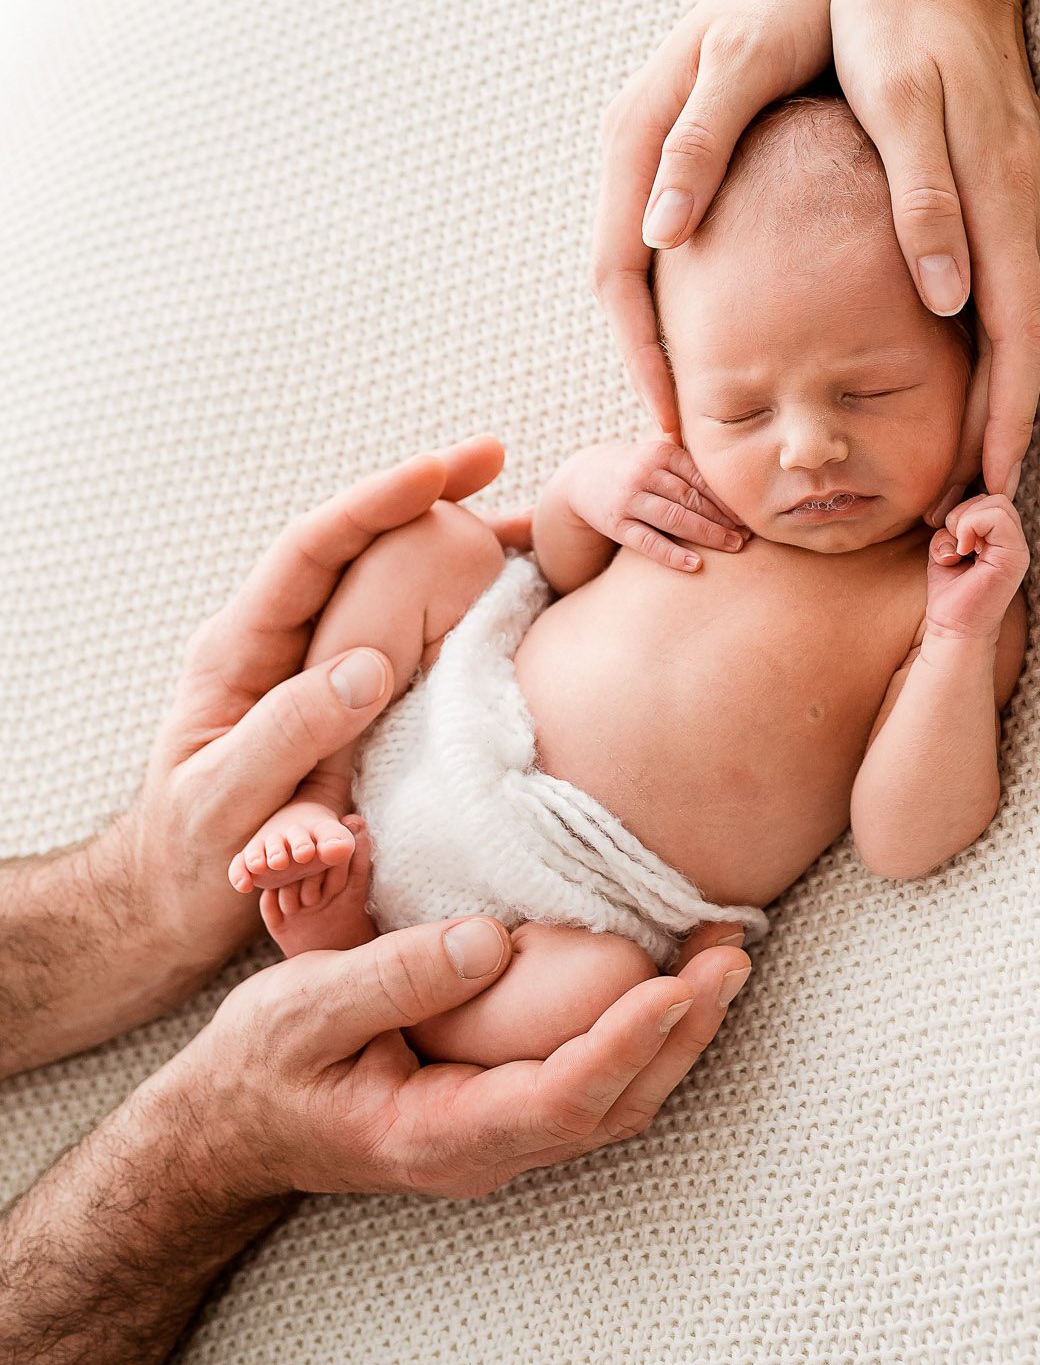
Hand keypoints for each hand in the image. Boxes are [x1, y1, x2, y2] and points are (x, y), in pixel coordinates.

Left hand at [121, 436, 509, 981]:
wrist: (179, 904)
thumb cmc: (190, 859)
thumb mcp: (225, 804)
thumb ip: (286, 735)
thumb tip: (367, 667)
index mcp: (240, 649)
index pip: (309, 551)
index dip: (370, 505)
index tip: (432, 473)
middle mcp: (285, 641)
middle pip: (360, 547)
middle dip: (427, 496)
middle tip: (494, 460)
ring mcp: (322, 667)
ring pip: (394, 584)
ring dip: (459, 544)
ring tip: (534, 518)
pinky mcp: (357, 703)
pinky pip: (415, 639)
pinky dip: (468, 609)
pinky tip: (524, 596)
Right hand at [151, 914, 754, 1201]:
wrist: (232, 1128)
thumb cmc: (262, 1066)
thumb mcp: (304, 1009)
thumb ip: (393, 976)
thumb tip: (489, 942)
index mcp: (437, 1135)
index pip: (558, 1101)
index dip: (623, 1045)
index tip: (673, 986)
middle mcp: (487, 1149)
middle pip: (615, 1106)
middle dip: (683, 1030)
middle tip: (732, 949)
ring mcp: (503, 1135)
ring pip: (620, 1099)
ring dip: (680, 1030)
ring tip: (724, 952)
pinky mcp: (508, 1106)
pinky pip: (597, 1079)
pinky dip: (647, 1029)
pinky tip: (670, 973)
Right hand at [561, 440, 749, 572]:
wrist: (583, 477)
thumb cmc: (637, 469)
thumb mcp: (659, 456)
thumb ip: (692, 466)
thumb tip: (744, 486)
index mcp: (661, 453)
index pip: (702, 478)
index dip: (728, 499)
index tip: (750, 515)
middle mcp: (644, 473)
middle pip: (692, 499)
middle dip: (723, 519)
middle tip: (748, 535)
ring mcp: (628, 500)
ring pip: (674, 519)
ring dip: (707, 534)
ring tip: (733, 547)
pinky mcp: (615, 524)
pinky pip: (648, 542)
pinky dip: (672, 555)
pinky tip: (695, 565)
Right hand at [592, 0, 858, 433]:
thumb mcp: (745, 64)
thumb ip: (699, 145)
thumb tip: (656, 237)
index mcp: (636, 141)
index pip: (619, 277)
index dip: (643, 356)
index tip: (674, 424)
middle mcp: (637, 156)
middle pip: (627, 290)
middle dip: (652, 367)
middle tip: (688, 443)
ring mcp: (664, 159)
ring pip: (651, 275)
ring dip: (672, 343)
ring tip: (712, 409)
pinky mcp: (700, 158)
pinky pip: (685, 250)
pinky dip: (702, 305)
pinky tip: (742, 340)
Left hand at [829, 0, 1039, 514]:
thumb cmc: (895, 20)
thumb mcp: (893, 103)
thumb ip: (920, 202)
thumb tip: (947, 300)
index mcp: (992, 200)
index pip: (1011, 337)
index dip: (1003, 418)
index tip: (988, 489)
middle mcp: (1017, 207)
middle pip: (1022, 343)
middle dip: (1004, 426)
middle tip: (973, 505)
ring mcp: (1016, 194)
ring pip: (1014, 315)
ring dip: (997, 388)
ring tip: (965, 457)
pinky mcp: (1001, 179)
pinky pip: (1002, 279)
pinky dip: (986, 337)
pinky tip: (957, 361)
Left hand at [926, 492, 1029, 642]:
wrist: (953, 629)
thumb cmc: (950, 593)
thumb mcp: (946, 549)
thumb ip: (953, 526)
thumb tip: (951, 510)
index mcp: (1002, 539)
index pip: (988, 500)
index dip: (964, 513)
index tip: (953, 542)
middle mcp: (1015, 542)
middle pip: (993, 497)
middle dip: (962, 515)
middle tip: (954, 545)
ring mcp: (1018, 549)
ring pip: (996, 502)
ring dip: (964, 522)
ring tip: (958, 550)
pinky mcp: (1015, 557)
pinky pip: (996, 516)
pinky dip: (969, 526)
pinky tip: (961, 553)